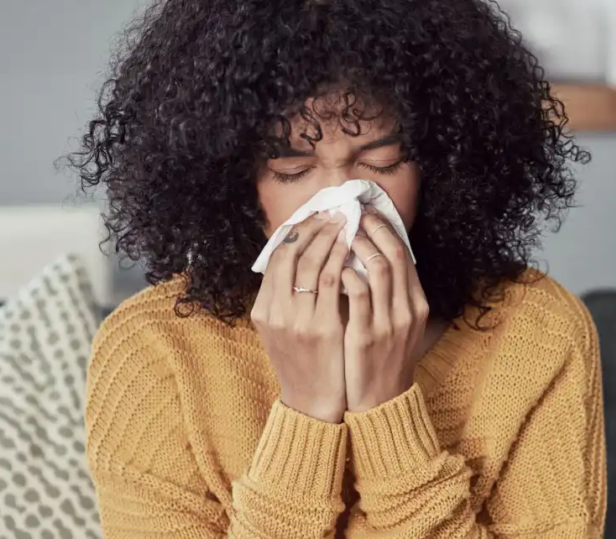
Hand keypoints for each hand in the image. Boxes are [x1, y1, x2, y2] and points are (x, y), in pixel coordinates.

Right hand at [250, 212, 348, 422]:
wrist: (312, 403)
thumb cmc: (304, 363)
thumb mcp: (283, 330)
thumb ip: (287, 298)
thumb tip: (302, 259)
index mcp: (264, 310)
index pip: (276, 257)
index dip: (296, 232)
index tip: (315, 216)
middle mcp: (275, 312)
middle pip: (289, 254)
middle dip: (313, 228)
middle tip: (333, 212)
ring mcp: (296, 320)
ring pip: (310, 263)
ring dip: (329, 238)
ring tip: (345, 223)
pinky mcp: (320, 328)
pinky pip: (330, 282)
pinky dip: (340, 260)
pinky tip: (352, 249)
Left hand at [341, 213, 430, 412]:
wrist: (381, 401)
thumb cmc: (383, 359)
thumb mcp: (398, 325)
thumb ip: (392, 295)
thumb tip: (375, 259)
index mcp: (416, 304)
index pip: (405, 255)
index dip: (386, 229)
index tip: (367, 214)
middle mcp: (407, 310)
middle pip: (394, 255)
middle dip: (372, 229)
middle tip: (351, 214)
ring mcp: (389, 323)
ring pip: (379, 269)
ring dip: (359, 246)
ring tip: (341, 235)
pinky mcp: (366, 336)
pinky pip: (358, 296)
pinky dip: (347, 275)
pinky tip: (333, 269)